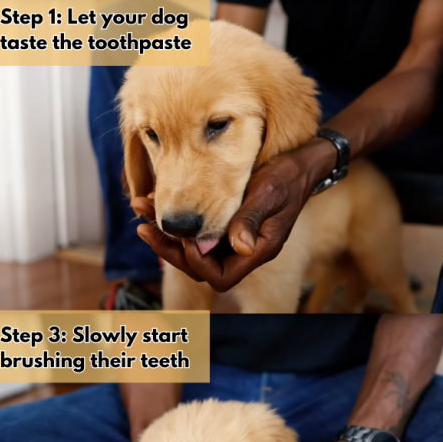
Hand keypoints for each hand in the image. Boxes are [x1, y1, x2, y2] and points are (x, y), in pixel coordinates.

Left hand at [133, 139, 336, 291]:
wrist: (300, 163)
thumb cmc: (287, 176)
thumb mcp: (269, 193)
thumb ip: (251, 219)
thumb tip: (240, 246)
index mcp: (258, 250)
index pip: (221, 278)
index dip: (198, 264)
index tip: (187, 238)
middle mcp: (243, 250)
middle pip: (200, 268)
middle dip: (170, 250)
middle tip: (145, 228)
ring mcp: (233, 239)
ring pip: (193, 250)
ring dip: (166, 233)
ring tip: (142, 207)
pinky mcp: (226, 224)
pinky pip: (197, 232)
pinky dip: (177, 220)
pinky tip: (157, 199)